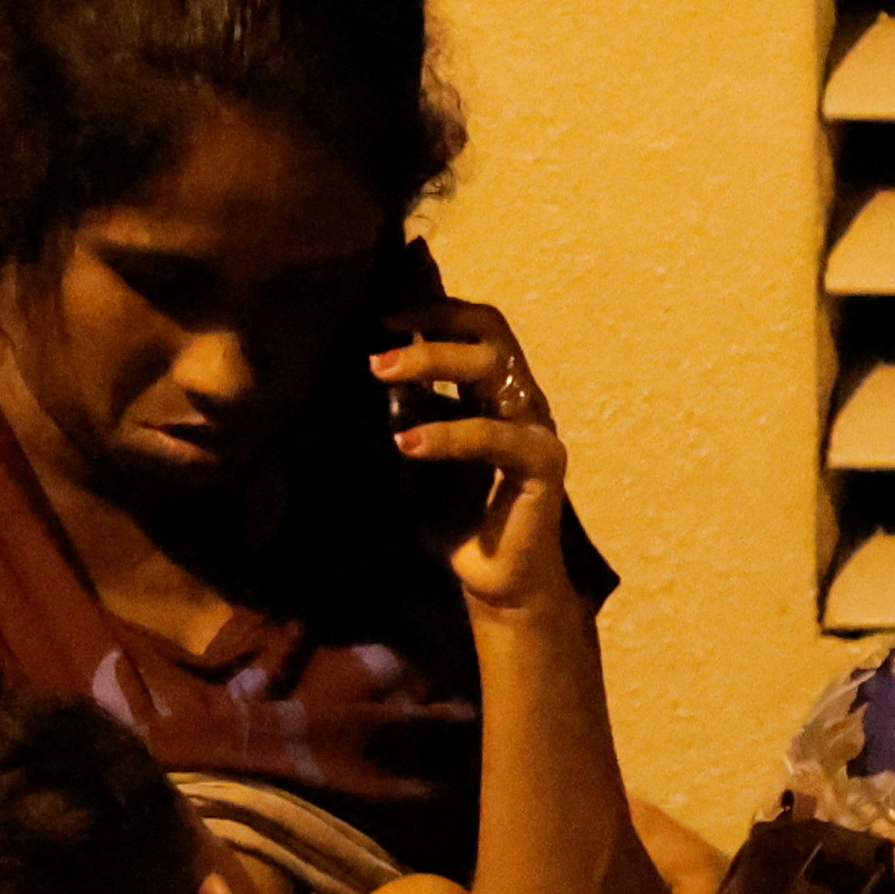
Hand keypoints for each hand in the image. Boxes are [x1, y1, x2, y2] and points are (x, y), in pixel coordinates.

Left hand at [370, 295, 577, 607]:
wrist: (494, 582)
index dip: (432, 311)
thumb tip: (352, 376)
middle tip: (375, 349)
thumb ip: (399, 414)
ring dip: (433, 360)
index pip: (476, 328)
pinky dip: (449, 434)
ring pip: (493, 367)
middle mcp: (521, 401)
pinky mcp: (543, 465)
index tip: (377, 318)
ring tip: (380, 374)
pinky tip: (407, 443)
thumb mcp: (415, 454)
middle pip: (489, 332)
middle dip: (430, 327)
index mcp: (495, 393)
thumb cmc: (455, 518)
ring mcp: (536, 429)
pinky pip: (496, 435)